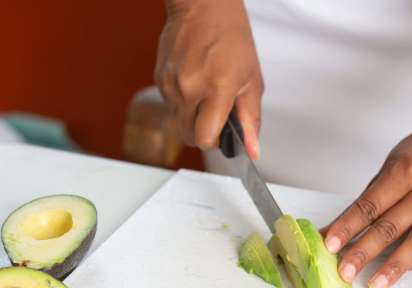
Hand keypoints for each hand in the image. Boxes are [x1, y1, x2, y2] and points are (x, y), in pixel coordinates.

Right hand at [155, 0, 262, 158]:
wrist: (203, 7)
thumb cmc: (231, 38)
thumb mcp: (251, 81)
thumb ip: (251, 119)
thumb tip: (252, 150)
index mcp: (216, 88)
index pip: (205, 139)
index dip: (214, 142)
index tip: (222, 134)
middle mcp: (189, 88)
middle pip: (189, 137)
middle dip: (203, 133)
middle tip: (216, 117)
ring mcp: (171, 84)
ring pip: (178, 123)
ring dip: (192, 118)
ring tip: (206, 94)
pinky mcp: (159, 80)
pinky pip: (170, 107)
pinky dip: (183, 103)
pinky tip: (194, 84)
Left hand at [323, 129, 411, 287]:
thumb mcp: (386, 171)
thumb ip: (362, 204)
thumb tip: (329, 234)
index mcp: (409, 169)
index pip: (371, 205)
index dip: (348, 227)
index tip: (330, 246)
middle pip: (392, 227)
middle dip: (364, 252)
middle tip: (345, 273)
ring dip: (393, 267)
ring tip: (374, 284)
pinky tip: (398, 272)